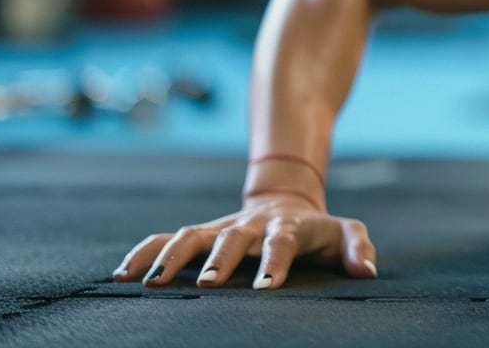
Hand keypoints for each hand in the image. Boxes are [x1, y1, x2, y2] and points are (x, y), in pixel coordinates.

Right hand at [111, 193, 377, 289]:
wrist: (286, 200)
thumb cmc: (317, 229)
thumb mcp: (346, 232)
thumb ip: (359, 248)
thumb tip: (368, 271)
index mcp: (287, 227)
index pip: (282, 242)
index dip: (275, 262)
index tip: (268, 288)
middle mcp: (249, 226)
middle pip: (232, 239)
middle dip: (220, 260)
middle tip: (209, 285)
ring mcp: (221, 228)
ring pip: (191, 236)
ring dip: (171, 257)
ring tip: (153, 284)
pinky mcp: (200, 232)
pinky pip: (165, 239)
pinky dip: (143, 253)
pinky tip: (121, 275)